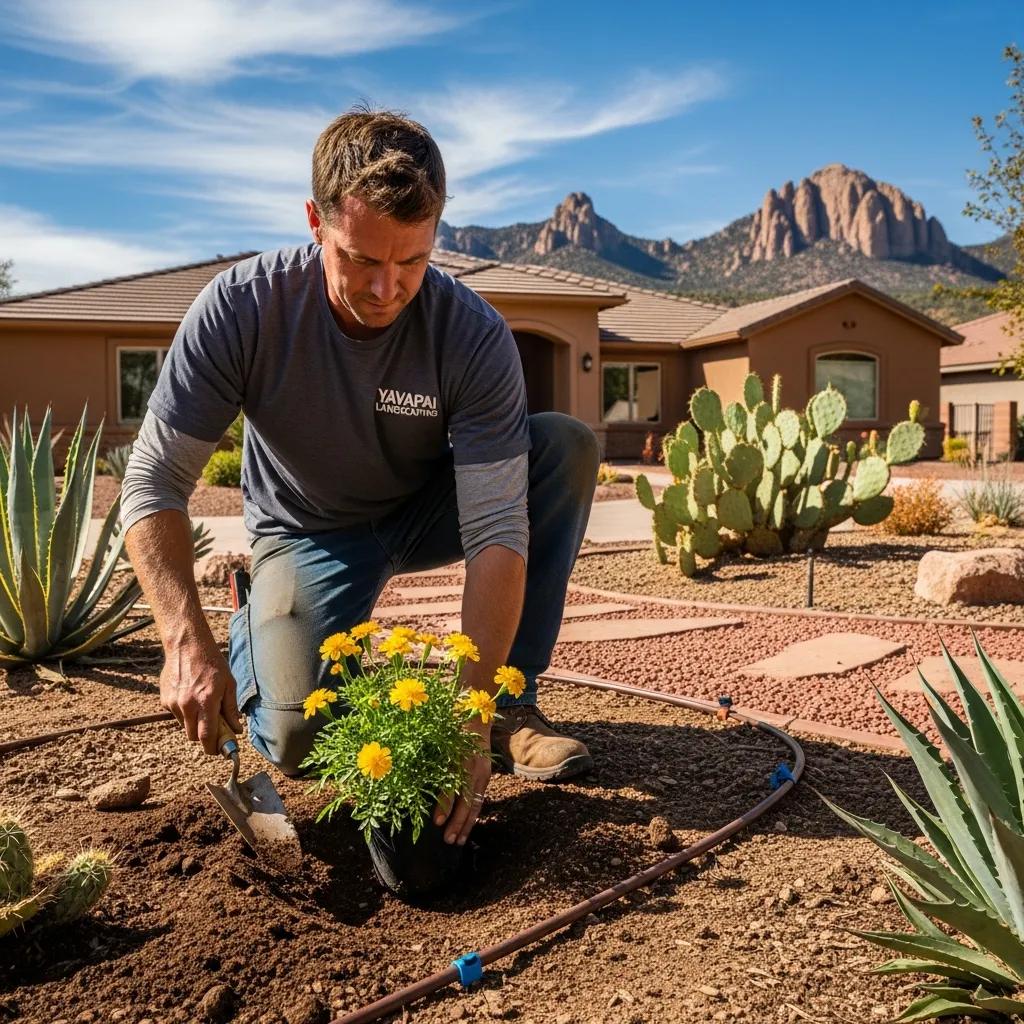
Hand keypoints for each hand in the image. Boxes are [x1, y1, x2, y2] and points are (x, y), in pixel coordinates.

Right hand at [159, 640, 240, 754]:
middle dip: (204, 737)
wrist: (187, 645)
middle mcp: (188, 705)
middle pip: (193, 736)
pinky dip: (184, 712)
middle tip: (213, 727)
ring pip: (184, 726)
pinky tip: (190, 695)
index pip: (207, 736)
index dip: (212, 748)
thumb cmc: (212, 663)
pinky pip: (176, 714)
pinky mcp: (165, 699)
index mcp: (206, 701)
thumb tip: (236, 729)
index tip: (218, 750)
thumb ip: (231, 709)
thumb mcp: (229, 684)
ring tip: (201, 703)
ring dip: (193, 722)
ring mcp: (174, 702)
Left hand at [433, 721, 491, 845]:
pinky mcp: (485, 775)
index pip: (452, 787)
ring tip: (457, 842)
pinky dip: (472, 815)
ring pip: (475, 804)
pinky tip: (466, 829)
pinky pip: (479, 799)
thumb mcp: (438, 735)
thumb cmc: (451, 724)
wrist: (476, 715)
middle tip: (447, 840)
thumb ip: (426, 753)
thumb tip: (406, 772)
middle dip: (457, 822)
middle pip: (467, 800)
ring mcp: (482, 772)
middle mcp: (473, 767)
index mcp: (460, 757)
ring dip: (466, 824)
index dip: (444, 805)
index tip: (435, 822)